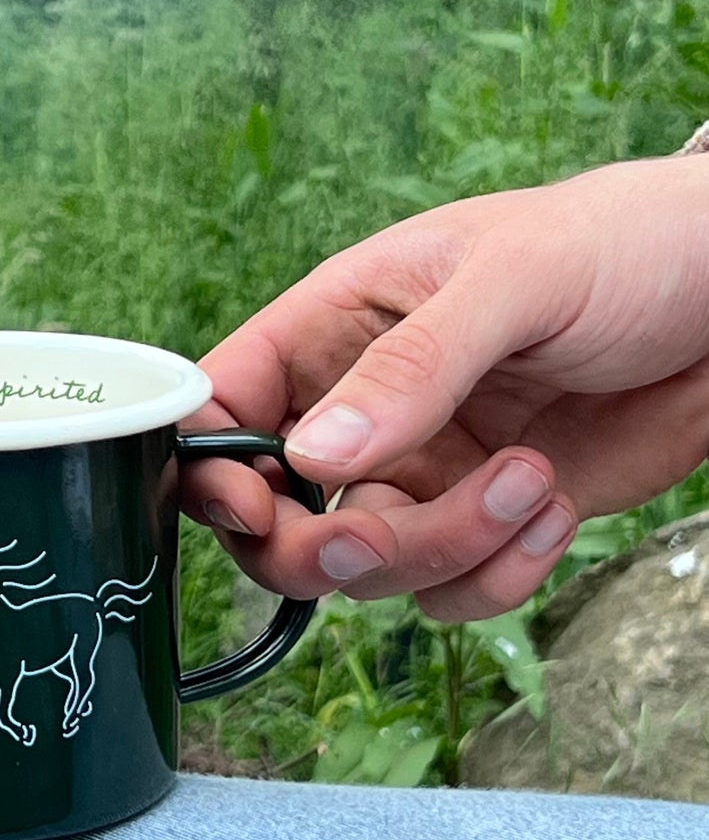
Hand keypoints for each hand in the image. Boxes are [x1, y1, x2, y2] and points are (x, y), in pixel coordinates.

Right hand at [182, 156, 708, 619]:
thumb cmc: (627, 245)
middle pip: (276, 521)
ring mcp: (425, 472)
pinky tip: (555, 507)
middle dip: (322, 549)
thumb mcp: (515, 280)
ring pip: (370, 570)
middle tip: (380, 535)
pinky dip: (500, 576)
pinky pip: (451, 593)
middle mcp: (365, 410)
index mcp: (338, 326)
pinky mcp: (488, 521)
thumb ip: (410, 367)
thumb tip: (309, 456)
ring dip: (445, 551)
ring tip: (530, 479)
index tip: (256, 504)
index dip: (212, 468)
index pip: (222, 404)